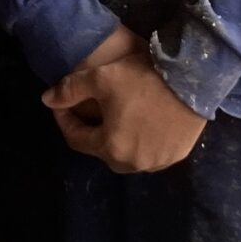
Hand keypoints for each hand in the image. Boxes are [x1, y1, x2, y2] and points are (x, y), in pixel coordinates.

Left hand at [44, 42, 206, 174]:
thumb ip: (70, 90)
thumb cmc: (144, 79)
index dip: (65, 120)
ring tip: (118, 116)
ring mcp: (159, 161)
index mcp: (111, 147)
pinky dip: (142, 141)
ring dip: (118, 139)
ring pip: (128, 155)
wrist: (194, 79)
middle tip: (92, 110)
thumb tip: (46, 100)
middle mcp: (134, 163)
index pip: (76, 139)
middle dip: (92, 132)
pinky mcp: (178, 155)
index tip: (61, 105)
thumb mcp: (101, 78)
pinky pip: (152, 152)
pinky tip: (143, 122)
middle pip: (102, 151)